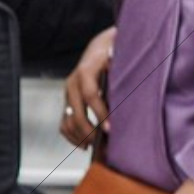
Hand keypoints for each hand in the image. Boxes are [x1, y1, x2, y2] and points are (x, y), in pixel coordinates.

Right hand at [61, 27, 115, 147]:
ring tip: (95, 147)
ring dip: (80, 136)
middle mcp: (73, 82)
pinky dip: (72, 136)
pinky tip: (85, 145)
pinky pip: (64, 122)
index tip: (110, 128)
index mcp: (86, 70)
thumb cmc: (116, 53)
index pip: (90, 94)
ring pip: (67, 120)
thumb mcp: (121, 58)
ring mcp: (68, 92)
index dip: (100, 113)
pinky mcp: (67, 101)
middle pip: (76, 112)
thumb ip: (123, 74)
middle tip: (103, 144)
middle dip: (89, 131)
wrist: (100, 46)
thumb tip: (129, 96)